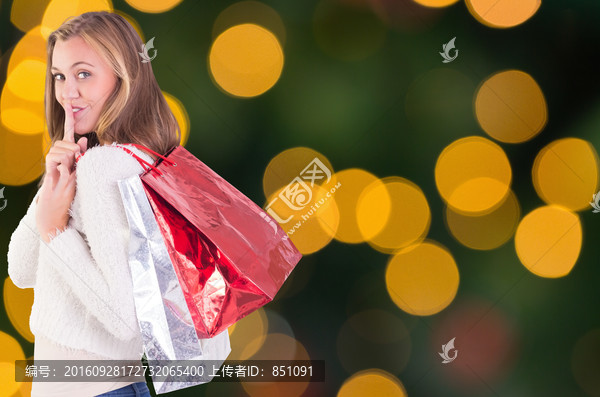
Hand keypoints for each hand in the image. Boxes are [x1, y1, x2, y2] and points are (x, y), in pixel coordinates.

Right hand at [36, 102, 88, 242]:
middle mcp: (58, 160)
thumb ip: (82, 157)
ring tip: (70, 168)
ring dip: (68, 155)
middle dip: (72, 146)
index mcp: (67, 157)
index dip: (69, 119)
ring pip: (59, 149)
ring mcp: (53, 166)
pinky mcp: (50, 173)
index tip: (69, 103)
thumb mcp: (80, 174)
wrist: (54, 215)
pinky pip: (55, 159)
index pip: (68, 135)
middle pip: (64, 141)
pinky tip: (65, 170)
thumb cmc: (68, 196)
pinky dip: (63, 163)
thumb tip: (86, 140)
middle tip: (77, 158)